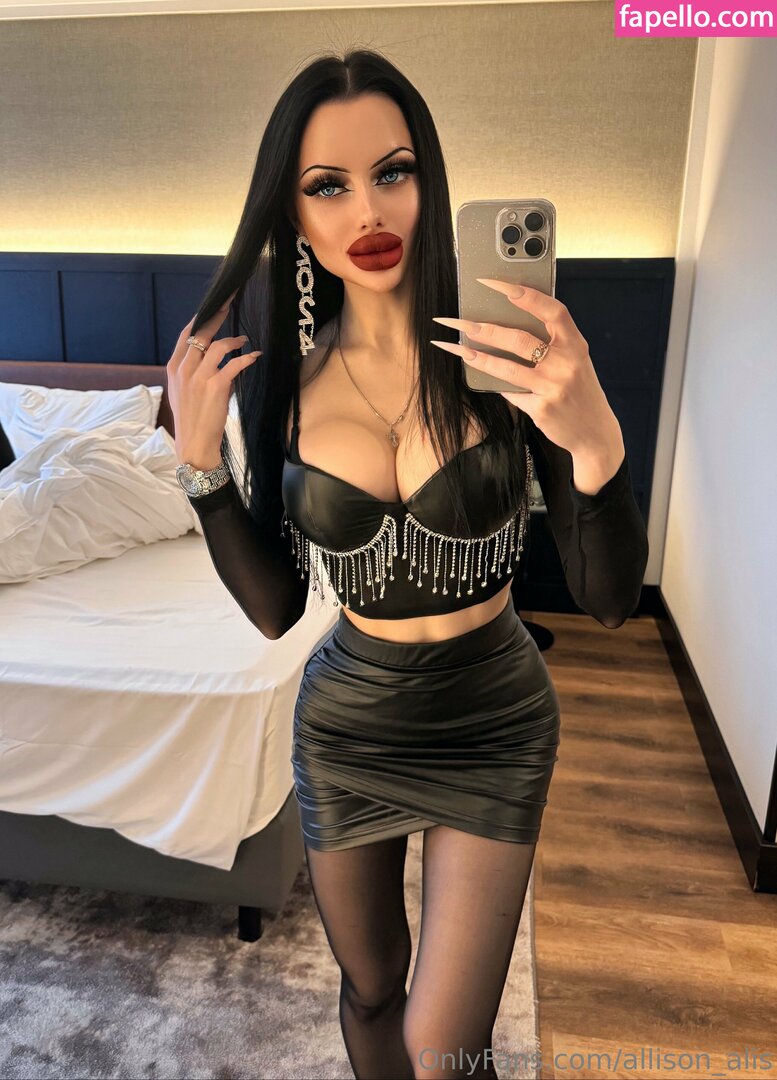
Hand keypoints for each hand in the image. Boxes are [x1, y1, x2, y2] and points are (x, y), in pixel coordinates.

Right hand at [166, 290, 259, 466]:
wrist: (193, 444)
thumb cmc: (191, 419)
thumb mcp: (184, 391)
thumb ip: (193, 371)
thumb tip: (211, 356)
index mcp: (174, 367)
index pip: (186, 334)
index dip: (201, 317)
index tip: (213, 306)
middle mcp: (184, 369)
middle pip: (202, 332)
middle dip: (218, 315)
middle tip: (231, 303)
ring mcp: (199, 377)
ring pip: (218, 345)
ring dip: (235, 339)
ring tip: (244, 340)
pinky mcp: (216, 387)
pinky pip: (234, 364)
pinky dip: (246, 357)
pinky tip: (254, 356)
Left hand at [431, 278, 622, 459]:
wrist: (595, 431)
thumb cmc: (579, 390)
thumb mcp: (575, 361)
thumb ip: (552, 342)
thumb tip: (509, 324)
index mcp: (576, 344)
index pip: (551, 310)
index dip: (525, 294)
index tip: (495, 283)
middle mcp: (566, 363)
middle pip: (519, 339)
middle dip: (485, 329)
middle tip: (459, 322)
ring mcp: (553, 387)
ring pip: (507, 367)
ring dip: (478, 357)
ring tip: (456, 348)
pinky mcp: (541, 408)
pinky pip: (510, 392)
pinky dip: (497, 384)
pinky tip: (482, 377)